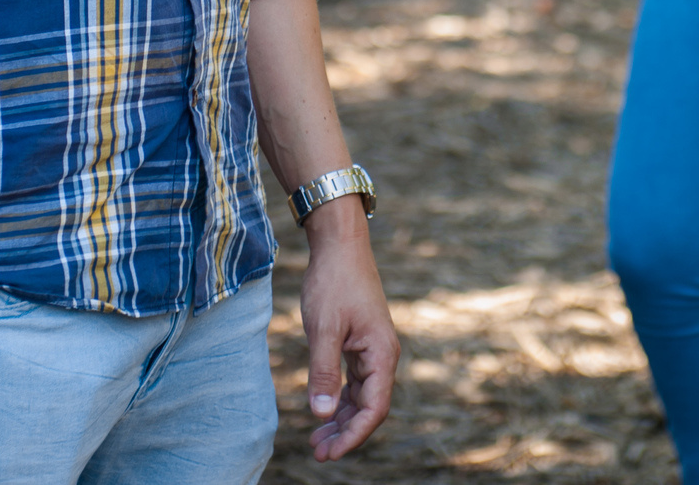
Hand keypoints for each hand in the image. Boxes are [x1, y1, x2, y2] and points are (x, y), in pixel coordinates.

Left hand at [298, 202, 399, 460]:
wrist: (340, 245)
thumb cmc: (334, 283)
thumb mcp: (324, 328)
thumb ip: (323, 371)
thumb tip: (321, 413)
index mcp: (381, 354)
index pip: (374, 409)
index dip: (353, 435)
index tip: (330, 453)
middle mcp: (382, 356)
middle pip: (368, 407)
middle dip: (344, 433)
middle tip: (317, 452)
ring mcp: (372, 350)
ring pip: (361, 396)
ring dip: (340, 419)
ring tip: (316, 440)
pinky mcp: (360, 343)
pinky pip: (354, 382)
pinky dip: (339, 399)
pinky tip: (323, 410)